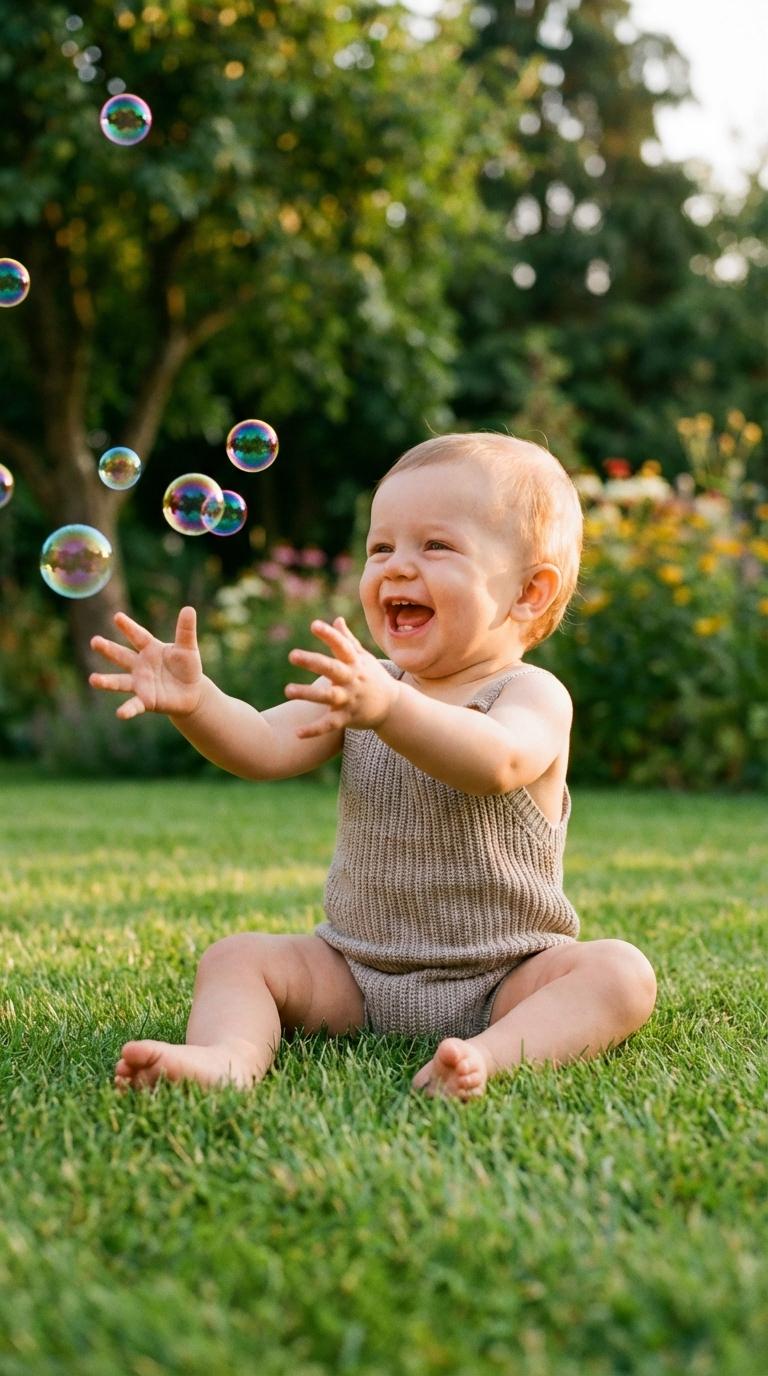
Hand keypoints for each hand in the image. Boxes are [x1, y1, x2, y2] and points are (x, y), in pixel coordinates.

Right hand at [89, 606, 203, 719]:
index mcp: (150, 649)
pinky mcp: (145, 701)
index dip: (128, 627)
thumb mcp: (188, 648)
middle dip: (108, 649)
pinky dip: (127, 709)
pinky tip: (120, 714)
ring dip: (106, 681)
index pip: (138, 636)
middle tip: (94, 641)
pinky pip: (134, 705)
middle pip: (121, 656)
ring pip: (119, 681)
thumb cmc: (186, 667)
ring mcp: (140, 683)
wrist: (191, 693)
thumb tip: (189, 608)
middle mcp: (140, 665)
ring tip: (93, 679)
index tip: (117, 617)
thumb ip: (185, 631)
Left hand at [285, 617, 399, 736]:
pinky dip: (314, 730)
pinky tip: (297, 733)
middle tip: (292, 655)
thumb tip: (336, 620)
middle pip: (332, 669)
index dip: (329, 635)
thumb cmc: (373, 677)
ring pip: (328, 696)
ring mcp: (350, 699)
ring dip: (308, 693)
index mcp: (355, 662)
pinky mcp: (347, 718)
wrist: (393, 706)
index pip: (342, 646)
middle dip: (313, 662)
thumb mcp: (363, 657)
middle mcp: (352, 679)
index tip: (314, 625)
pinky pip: (329, 725)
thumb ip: (347, 640)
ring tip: (288, 690)